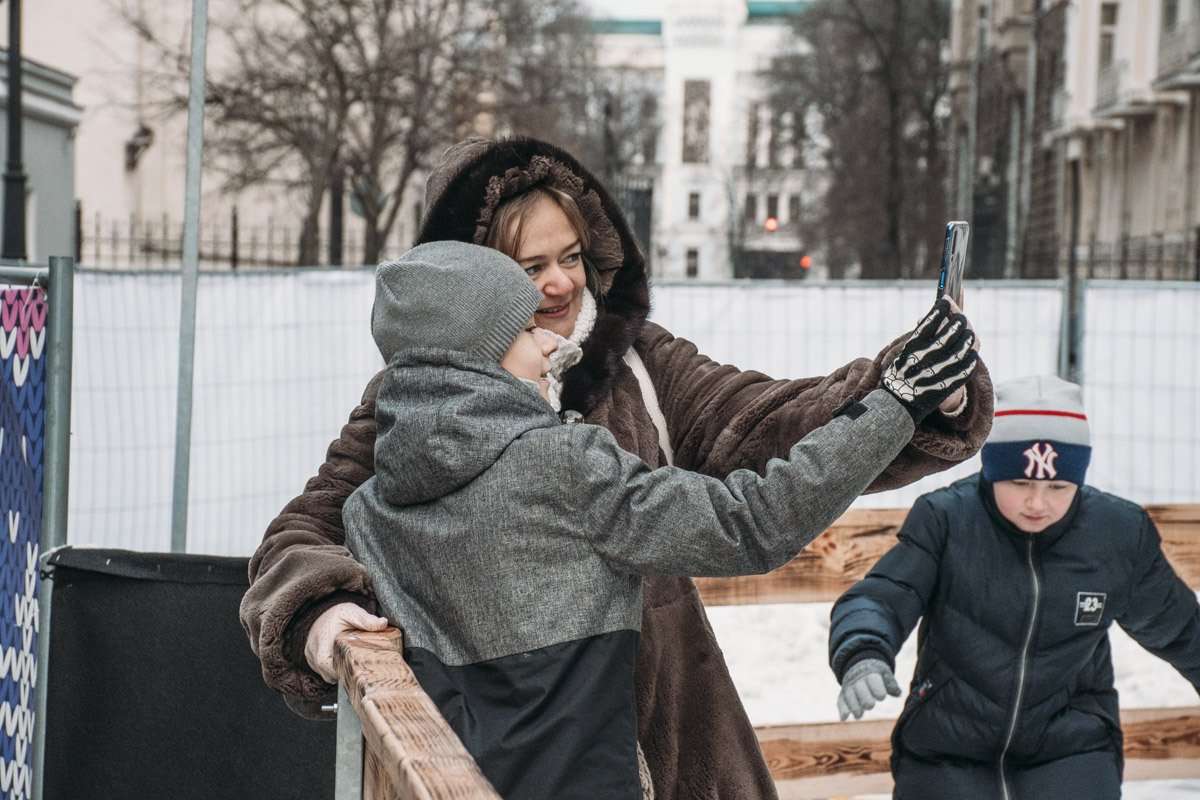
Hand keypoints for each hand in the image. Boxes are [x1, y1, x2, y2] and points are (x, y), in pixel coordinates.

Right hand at [305, 602, 389, 683]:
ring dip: (334, 672)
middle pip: (323, 670)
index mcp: (323, 637)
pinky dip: (330, 669)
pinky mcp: (309, 655)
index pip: (324, 661)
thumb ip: (366, 619)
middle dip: (338, 673)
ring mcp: (309, 652)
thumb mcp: (353, 613)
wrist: (324, 610)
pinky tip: (341, 663)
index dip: (336, 670)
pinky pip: (319, 669)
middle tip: (355, 670)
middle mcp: (313, 646)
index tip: (351, 669)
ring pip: (321, 671)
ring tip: (349, 665)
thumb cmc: (339, 613)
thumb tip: (383, 623)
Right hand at [838, 658, 900, 720]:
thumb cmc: (877, 674)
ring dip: (853, 706)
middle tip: (870, 705)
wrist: (860, 666)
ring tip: (859, 715)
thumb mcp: (885, 675)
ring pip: (849, 696)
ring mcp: (850, 687)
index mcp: (871, 674)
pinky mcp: (843, 694)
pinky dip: (842, 709)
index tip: (882, 697)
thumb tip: (898, 693)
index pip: (873, 681)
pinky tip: (844, 719)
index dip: (877, 689)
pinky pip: (840, 701)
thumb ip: (891, 684)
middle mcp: (858, 680)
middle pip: (860, 689)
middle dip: (864, 698)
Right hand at [882, 297, 977, 423]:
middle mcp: (922, 359)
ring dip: (967, 341)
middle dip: (958, 323)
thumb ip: (918, 338)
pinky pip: (963, 372)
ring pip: (959, 352)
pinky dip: (969, 362)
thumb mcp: (902, 354)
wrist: (893, 406)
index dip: (941, 309)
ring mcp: (934, 373)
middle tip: (961, 319)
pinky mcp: (945, 387)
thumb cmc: (898, 376)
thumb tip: (936, 317)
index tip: (945, 301)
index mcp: (910, 348)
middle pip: (948, 335)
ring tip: (969, 335)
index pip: (929, 322)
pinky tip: (972, 356)